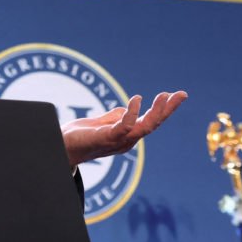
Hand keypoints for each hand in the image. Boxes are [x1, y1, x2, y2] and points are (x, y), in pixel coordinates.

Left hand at [61, 91, 187, 166]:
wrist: (61, 147)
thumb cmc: (80, 136)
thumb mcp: (101, 123)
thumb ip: (116, 116)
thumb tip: (129, 108)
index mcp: (127, 135)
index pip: (150, 122)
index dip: (163, 109)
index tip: (175, 95)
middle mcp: (126, 140)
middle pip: (153, 125)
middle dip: (168, 109)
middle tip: (181, 94)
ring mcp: (117, 141)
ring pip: (144, 127)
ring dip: (156, 112)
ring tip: (164, 95)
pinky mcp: (105, 138)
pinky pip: (123, 126)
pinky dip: (131, 113)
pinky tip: (137, 99)